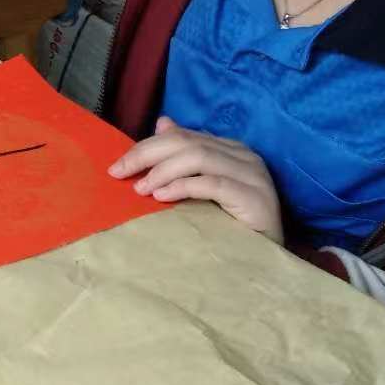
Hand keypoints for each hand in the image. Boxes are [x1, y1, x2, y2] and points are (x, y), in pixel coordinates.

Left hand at [107, 117, 283, 242]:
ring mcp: (253, 174)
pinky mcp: (256, 196)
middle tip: (118, 173)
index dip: (146, 147)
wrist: (267, 261)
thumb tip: (161, 123)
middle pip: (186, 143)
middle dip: (146, 155)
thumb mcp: (201, 189)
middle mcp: (243, 155)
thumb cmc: (231, 226)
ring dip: (162, 172)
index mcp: (230, 149)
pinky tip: (162, 197)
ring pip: (198, 157)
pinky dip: (182, 187)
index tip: (117, 166)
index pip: (181, 137)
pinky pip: (212, 183)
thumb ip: (184, 158)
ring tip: (141, 190)